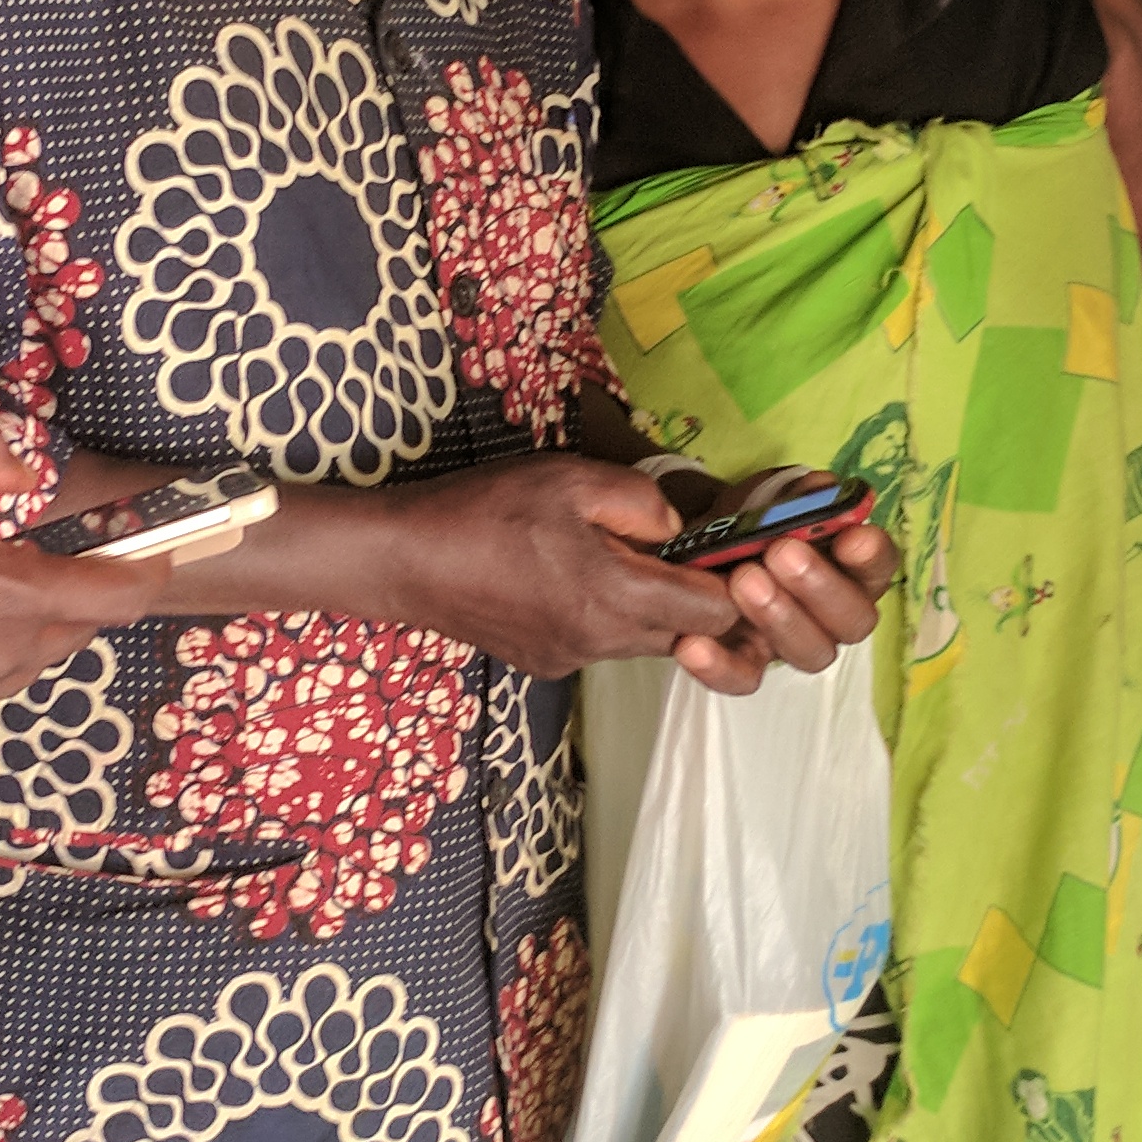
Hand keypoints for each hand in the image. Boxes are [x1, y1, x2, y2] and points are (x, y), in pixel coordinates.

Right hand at [381, 453, 770, 678]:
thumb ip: (640, 501)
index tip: (734, 551)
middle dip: (699, 598)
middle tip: (688, 550)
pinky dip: (609, 616)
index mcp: (615, 596)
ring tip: (624, 556)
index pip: (716, 612)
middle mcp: (600, 641)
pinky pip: (602, 644)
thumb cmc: (483, 510)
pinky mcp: (545, 664)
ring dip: (652, 606)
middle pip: (688, 635)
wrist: (405, 560)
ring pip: (644, 642)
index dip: (735, 583)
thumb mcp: (570, 478)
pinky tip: (576, 578)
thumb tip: (677, 530)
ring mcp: (571, 659)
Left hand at [670, 490, 898, 699]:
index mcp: (851, 567)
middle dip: (820, 586)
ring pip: (812, 653)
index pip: (879, 566)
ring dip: (780, 618)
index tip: (851, 537)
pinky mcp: (749, 663)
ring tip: (742, 581)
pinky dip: (720, 666)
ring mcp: (794, 643)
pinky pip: (745, 679)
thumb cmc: (750, 521)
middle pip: (854, 620)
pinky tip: (693, 644)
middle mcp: (834, 614)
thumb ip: (797, 494)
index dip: (872, 555)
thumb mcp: (769, 497)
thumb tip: (820, 489)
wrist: (699, 546)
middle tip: (780, 553)